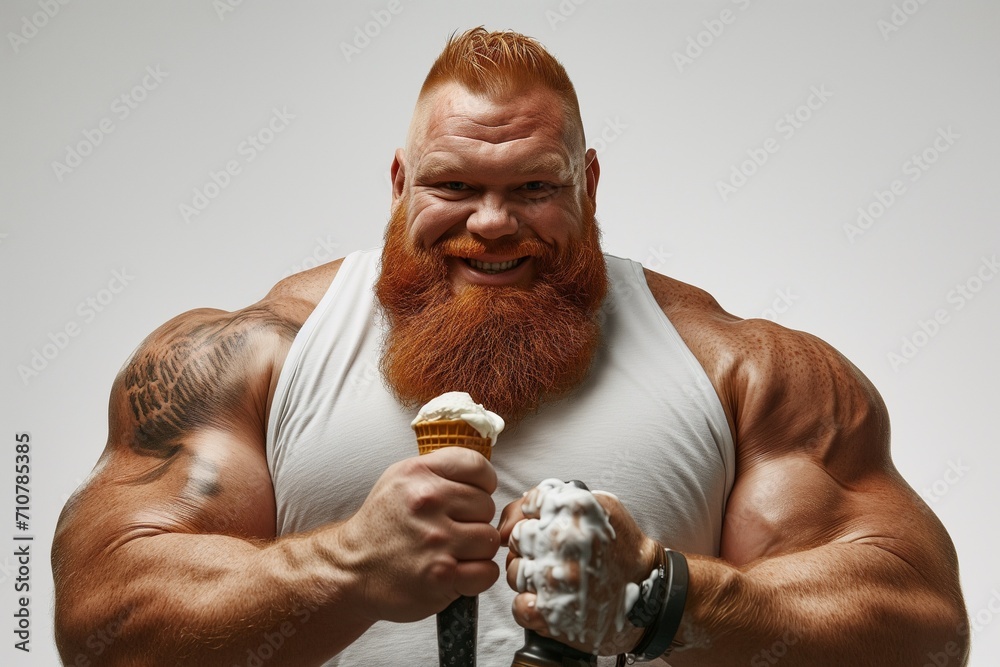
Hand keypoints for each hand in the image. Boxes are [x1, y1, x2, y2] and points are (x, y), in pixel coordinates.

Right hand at [334, 447, 500, 622]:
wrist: (349, 569)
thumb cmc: (382, 524)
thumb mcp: (400, 479)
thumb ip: (440, 470)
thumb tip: (483, 474)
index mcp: (418, 473)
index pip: (478, 467)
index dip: (482, 484)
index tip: (471, 498)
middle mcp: (427, 502)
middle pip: (487, 506)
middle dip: (475, 520)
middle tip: (451, 530)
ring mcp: (436, 540)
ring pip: (489, 540)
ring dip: (476, 550)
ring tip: (452, 552)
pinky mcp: (441, 576)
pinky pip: (487, 572)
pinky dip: (477, 576)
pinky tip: (456, 572)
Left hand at [499, 480, 658, 654]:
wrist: (651, 595)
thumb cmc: (622, 549)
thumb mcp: (602, 507)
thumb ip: (560, 496)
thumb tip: (525, 505)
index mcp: (573, 509)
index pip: (528, 505)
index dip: (535, 517)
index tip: (546, 527)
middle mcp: (562, 540)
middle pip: (516, 538)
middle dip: (528, 546)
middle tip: (549, 555)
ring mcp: (554, 578)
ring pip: (514, 572)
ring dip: (528, 577)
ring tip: (553, 579)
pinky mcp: (551, 613)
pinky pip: (519, 605)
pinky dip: (528, 605)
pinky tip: (547, 601)